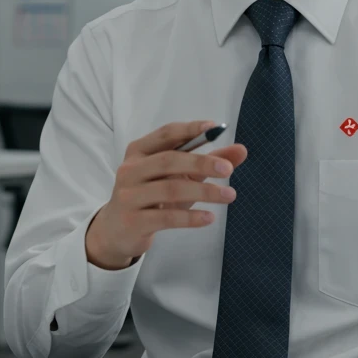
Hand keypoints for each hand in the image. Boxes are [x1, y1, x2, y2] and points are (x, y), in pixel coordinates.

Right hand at [85, 120, 247, 269]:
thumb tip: (241, 150)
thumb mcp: (178, 177)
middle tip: (228, 169)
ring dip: (204, 192)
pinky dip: (191, 217)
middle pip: (169, 160)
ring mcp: (129, 195)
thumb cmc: (151, 196)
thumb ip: (207, 162)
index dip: (190, 129)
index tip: (215, 127)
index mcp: (139, 151)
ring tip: (229, 195)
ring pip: (170, 189)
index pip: (166, 134)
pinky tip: (209, 218)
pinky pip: (166, 217)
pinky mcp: (133, 221)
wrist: (116, 230)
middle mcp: (130, 169)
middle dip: (201, 163)